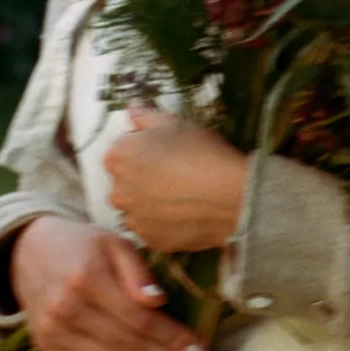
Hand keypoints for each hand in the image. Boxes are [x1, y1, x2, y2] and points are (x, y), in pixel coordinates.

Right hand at [13, 215, 211, 350]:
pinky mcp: (46, 348)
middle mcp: (66, 309)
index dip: (172, 338)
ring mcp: (53, 332)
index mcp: (87, 278)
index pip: (139, 319)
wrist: (29, 253)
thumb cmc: (83, 245)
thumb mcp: (113, 243)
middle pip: (127, 345)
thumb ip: (137, 271)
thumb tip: (158, 302)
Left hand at [105, 109, 248, 252]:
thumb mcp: (175, 123)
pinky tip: (185, 212)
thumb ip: (145, 116)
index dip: (143, 148)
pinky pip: (152, 228)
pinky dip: (163, 222)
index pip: (121, 149)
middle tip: (174, 172)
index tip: (164, 151)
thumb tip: (130, 110)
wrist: (232, 197)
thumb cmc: (203, 153)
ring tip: (181, 195)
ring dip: (150, 201)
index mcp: (117, 157)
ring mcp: (133, 219)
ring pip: (137, 206)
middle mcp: (117, 191)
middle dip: (142, 176)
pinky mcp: (151, 240)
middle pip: (125, 180)